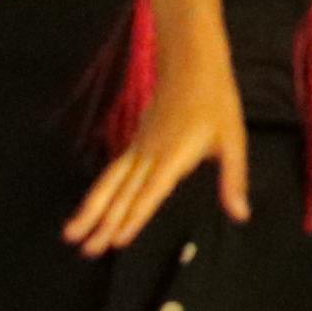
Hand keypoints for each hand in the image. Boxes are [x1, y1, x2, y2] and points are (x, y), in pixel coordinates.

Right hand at [66, 44, 250, 253]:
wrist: (191, 62)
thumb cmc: (216, 102)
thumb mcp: (233, 141)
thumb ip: (233, 180)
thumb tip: (240, 214)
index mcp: (172, 156)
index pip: (149, 194)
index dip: (133, 218)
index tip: (116, 241)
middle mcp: (149, 154)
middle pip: (121, 193)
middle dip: (101, 222)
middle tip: (83, 248)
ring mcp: (139, 146)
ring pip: (110, 182)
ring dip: (91, 208)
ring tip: (71, 233)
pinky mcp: (137, 141)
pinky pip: (114, 170)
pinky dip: (101, 191)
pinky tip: (92, 206)